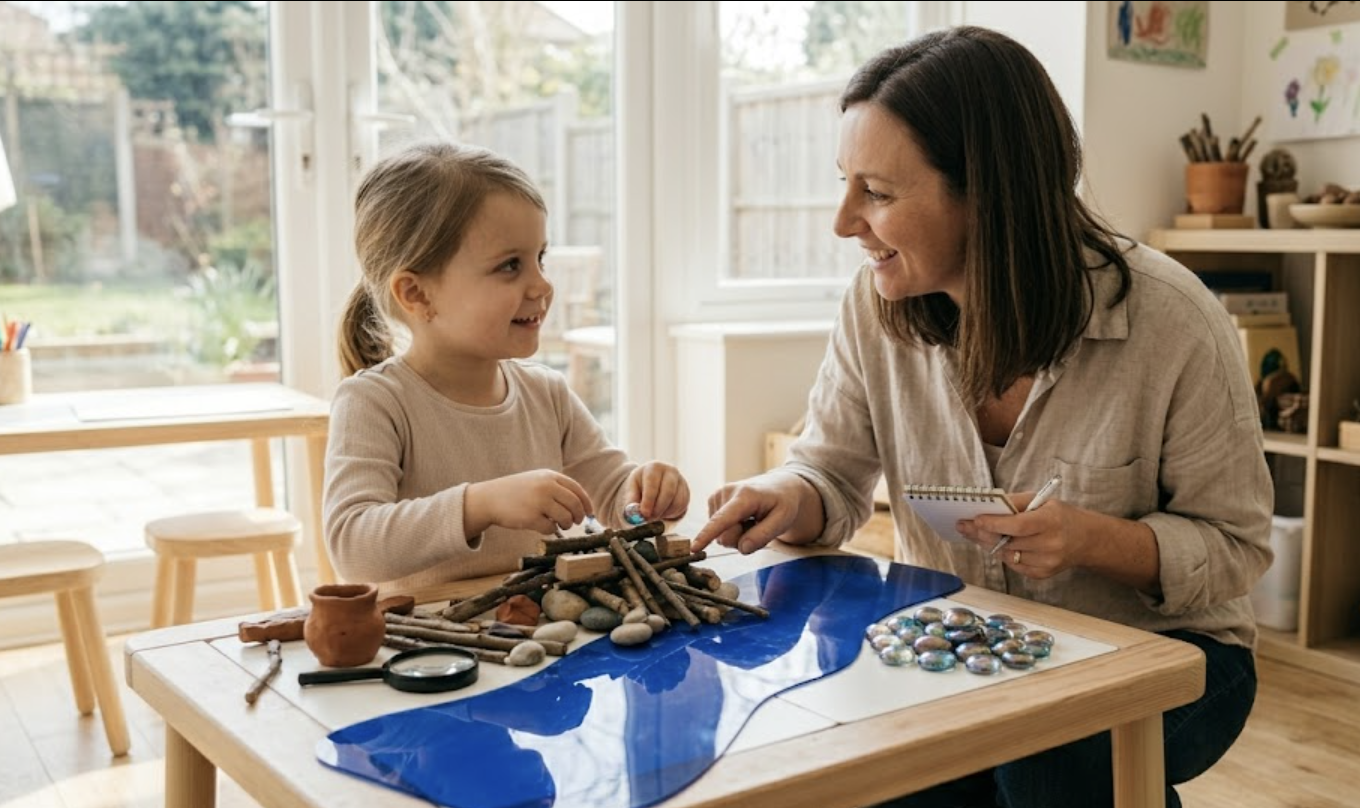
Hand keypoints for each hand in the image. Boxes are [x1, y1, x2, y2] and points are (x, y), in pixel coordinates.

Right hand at [464, 470, 593, 535]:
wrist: (490, 498)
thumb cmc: (516, 491)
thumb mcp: (537, 480)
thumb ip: (557, 487)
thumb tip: (581, 505)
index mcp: (550, 476)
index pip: (577, 490)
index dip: (586, 503)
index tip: (589, 513)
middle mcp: (546, 487)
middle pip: (575, 505)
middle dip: (579, 516)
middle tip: (576, 522)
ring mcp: (538, 502)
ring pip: (566, 518)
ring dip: (566, 524)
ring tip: (560, 525)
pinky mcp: (530, 517)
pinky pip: (550, 528)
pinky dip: (551, 530)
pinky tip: (544, 527)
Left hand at [624, 462, 690, 522]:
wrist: (654, 481)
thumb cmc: (641, 485)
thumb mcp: (632, 489)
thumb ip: (632, 502)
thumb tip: (635, 516)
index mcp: (654, 467)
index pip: (652, 482)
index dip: (649, 499)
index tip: (644, 513)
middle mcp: (670, 471)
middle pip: (668, 492)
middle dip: (658, 508)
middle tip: (650, 518)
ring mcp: (681, 480)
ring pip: (676, 502)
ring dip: (665, 513)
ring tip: (654, 514)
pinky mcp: (686, 491)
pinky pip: (681, 506)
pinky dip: (672, 513)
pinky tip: (662, 512)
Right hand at [693, 472, 816, 554]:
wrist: (779, 487)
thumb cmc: (783, 503)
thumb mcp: (784, 519)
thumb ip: (763, 535)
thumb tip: (742, 548)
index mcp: (744, 496)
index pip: (723, 519)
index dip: (707, 535)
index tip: (694, 547)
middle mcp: (726, 492)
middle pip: (724, 536)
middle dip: (741, 539)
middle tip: (758, 526)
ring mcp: (718, 496)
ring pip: (720, 535)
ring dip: (738, 534)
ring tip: (752, 520)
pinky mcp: (713, 501)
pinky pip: (718, 529)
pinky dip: (732, 528)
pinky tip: (743, 517)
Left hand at [960, 494, 1082, 578]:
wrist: (1086, 539)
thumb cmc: (1060, 516)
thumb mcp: (1042, 500)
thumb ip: (1015, 501)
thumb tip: (987, 504)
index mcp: (1051, 521)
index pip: (1018, 525)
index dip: (994, 524)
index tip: (975, 519)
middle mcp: (1051, 544)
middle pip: (1008, 542)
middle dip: (983, 534)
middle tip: (964, 526)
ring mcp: (1047, 562)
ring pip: (1007, 555)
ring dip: (989, 545)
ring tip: (976, 534)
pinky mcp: (1043, 574)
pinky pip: (1014, 566)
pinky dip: (1003, 555)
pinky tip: (997, 545)